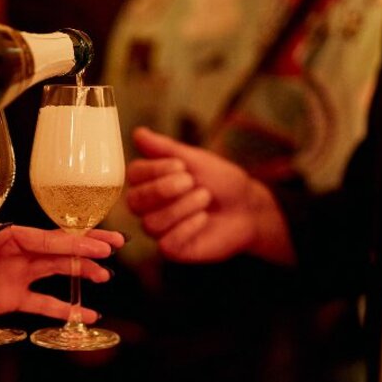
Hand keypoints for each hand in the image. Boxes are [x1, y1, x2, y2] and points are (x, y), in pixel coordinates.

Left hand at [0, 225, 124, 321]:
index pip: (43, 238)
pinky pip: (43, 304)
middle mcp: (14, 255)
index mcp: (2, 238)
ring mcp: (16, 277)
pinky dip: (65, 309)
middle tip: (113, 246)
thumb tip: (3, 234)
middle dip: (86, 248)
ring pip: (56, 272)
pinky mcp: (12, 300)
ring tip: (104, 275)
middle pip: (57, 249)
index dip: (71, 240)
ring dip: (80, 272)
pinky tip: (86, 314)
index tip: (95, 241)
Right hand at [125, 127, 293, 264]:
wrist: (248, 208)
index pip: (133, 175)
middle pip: (135, 201)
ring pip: (151, 223)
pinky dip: (185, 228)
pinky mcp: (173, 249)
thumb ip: (165, 148)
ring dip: (181, 208)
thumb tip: (138, 132)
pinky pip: (166, 243)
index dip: (153, 170)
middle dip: (163, 190)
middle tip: (190, 181)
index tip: (180, 165)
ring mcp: (160, 229)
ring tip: (205, 197)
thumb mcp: (196, 159)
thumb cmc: (221, 181)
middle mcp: (149, 206)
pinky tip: (203, 218)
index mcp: (150, 181)